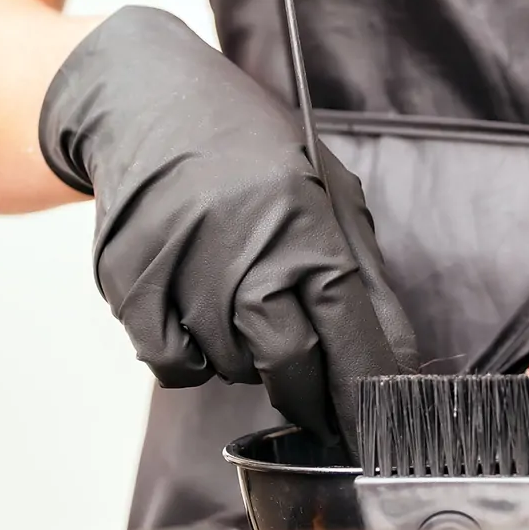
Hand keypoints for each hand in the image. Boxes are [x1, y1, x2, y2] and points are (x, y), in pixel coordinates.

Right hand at [38, 7, 417, 443]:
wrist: (147, 105)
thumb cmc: (249, 151)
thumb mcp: (328, 192)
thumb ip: (364, 277)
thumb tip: (396, 358)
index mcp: (307, 228)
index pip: (352, 336)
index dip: (365, 392)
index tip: (375, 425)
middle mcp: (247, 252)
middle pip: (289, 366)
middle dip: (306, 392)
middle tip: (309, 387)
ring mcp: (184, 272)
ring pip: (229, 369)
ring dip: (242, 358)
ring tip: (236, 299)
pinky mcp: (132, 288)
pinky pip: (173, 366)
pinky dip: (189, 355)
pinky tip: (194, 308)